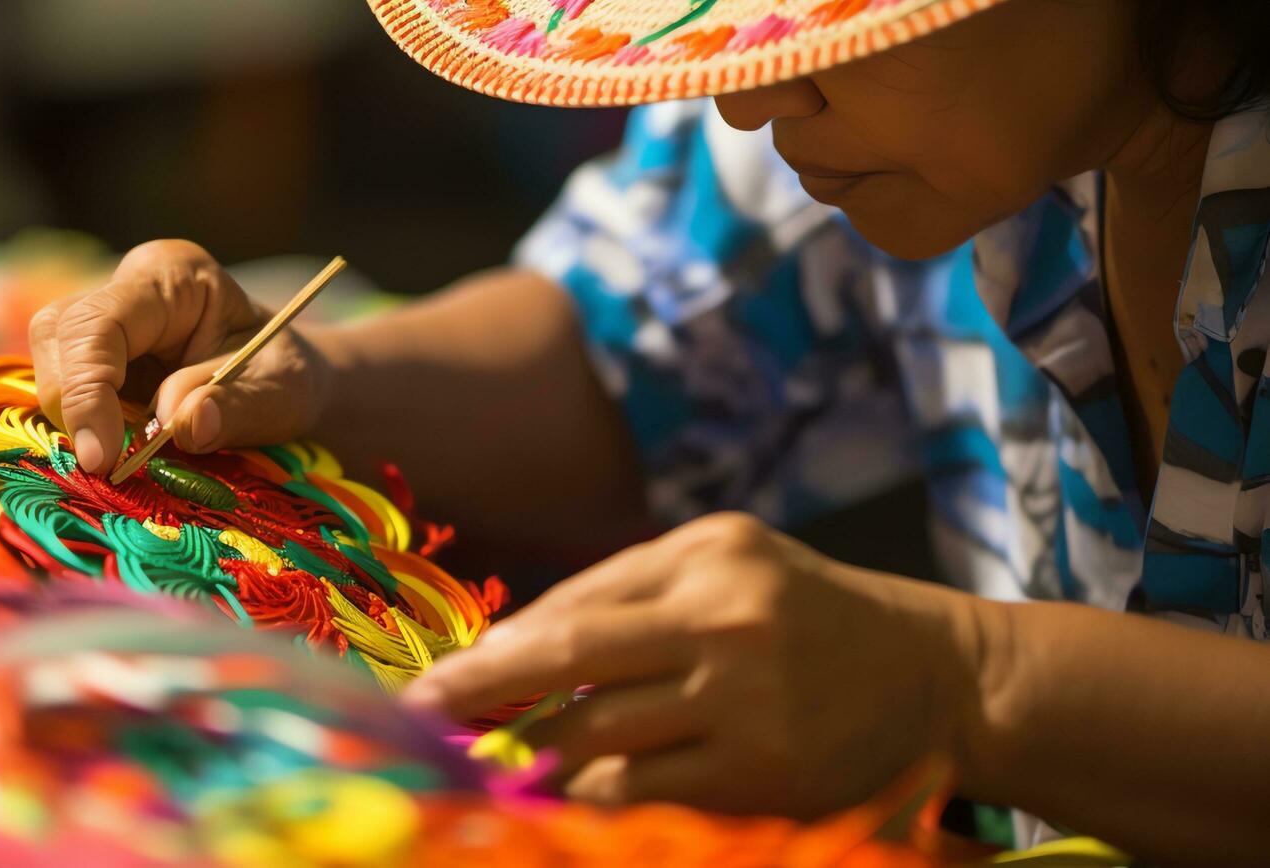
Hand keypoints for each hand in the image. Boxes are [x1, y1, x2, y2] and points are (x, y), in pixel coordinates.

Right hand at [30, 240, 333, 472]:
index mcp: (172, 276)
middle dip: (72, 406)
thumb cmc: (283, 378)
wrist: (281, 382)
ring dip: (72, 418)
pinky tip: (110, 448)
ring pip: (49, 361)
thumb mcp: (280, 393)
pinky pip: (60, 386)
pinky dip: (78, 424)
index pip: (99, 324)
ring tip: (121, 455)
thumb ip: (236, 407)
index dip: (88, 390)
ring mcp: (102, 319)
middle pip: (57, 336)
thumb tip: (186, 425)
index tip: (102, 457)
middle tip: (109, 464)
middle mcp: (126, 288)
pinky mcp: (89, 356)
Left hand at [403, 512, 982, 817]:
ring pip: (600, 739)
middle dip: (482, 695)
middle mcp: (725, 622)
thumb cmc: (808, 611)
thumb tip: (515, 642)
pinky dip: (593, 798)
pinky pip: (647, 795)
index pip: (574, 608)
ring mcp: (747, 702)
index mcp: (707, 559)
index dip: (497, 650)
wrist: (936, 676)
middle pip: (571, 664)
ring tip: (492, 763)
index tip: (437, 679)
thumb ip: (625, 590)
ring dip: (533, 755)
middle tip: (420, 717)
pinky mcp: (765, 774)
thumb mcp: (726, 562)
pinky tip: (564, 795)